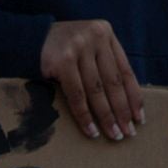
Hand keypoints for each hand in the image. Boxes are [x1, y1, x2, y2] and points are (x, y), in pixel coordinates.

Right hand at [40, 19, 142, 140]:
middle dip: (122, 110)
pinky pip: (77, 95)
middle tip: (129, 132)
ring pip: (97, 90)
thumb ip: (103, 64)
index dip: (134, 96)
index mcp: (106, 33)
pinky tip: (91, 130)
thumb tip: (123, 103)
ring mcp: (79, 47)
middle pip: (114, 82)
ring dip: (106, 117)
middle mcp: (95, 37)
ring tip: (114, 134)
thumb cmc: (62, 48)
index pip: (125, 70)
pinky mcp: (63, 61)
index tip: (139, 118)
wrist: (28, 38)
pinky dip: (85, 115)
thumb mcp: (87, 47)